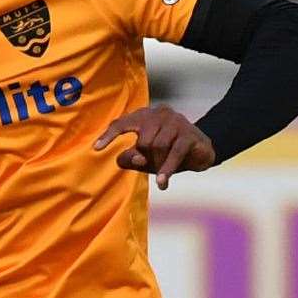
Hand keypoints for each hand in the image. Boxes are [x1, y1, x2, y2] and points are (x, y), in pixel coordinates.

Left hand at [93, 106, 214, 189]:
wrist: (201, 151)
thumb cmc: (167, 152)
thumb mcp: (145, 158)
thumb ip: (132, 158)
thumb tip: (134, 159)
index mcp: (144, 116)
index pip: (122, 123)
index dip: (109, 135)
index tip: (96, 148)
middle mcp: (159, 114)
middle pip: (142, 140)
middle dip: (146, 157)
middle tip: (153, 165)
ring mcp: (176, 121)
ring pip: (158, 145)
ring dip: (159, 163)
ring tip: (163, 174)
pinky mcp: (189, 134)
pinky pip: (174, 152)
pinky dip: (167, 169)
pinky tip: (163, 184)